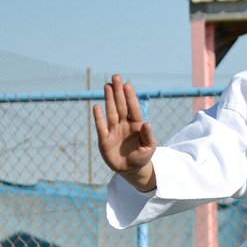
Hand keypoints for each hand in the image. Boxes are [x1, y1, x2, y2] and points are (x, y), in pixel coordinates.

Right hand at [92, 75, 156, 190]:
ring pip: (111, 112)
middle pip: (121, 106)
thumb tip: (147, 123)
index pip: (133, 108)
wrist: (131, 169)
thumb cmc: (142, 156)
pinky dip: (98, 118)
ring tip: (107, 86)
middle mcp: (124, 124)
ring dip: (109, 99)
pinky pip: (101, 127)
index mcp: (136, 125)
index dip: (130, 97)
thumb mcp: (149, 148)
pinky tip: (96, 106)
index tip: (127, 84)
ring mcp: (113, 131)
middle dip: (118, 92)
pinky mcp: (104, 140)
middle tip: (116, 77)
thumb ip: (148, 136)